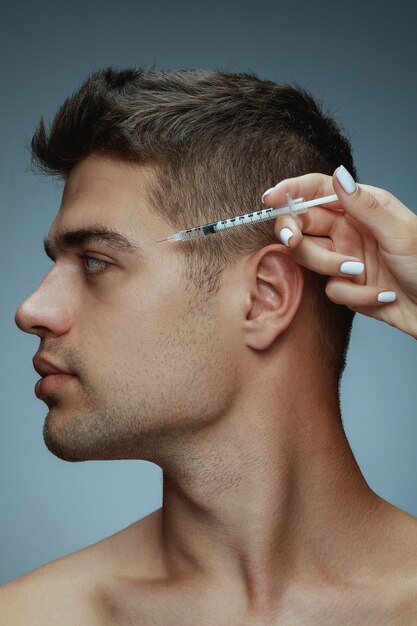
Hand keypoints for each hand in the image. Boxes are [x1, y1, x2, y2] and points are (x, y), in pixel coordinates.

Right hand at [261, 166, 416, 338]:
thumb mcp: (399, 232)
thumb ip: (364, 206)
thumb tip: (337, 176)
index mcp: (362, 207)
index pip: (317, 190)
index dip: (291, 191)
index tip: (270, 198)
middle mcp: (349, 229)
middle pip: (303, 224)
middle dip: (296, 234)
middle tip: (293, 240)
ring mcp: (345, 258)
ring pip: (311, 259)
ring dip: (332, 268)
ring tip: (361, 273)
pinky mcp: (346, 286)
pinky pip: (331, 290)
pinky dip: (354, 296)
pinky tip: (381, 297)